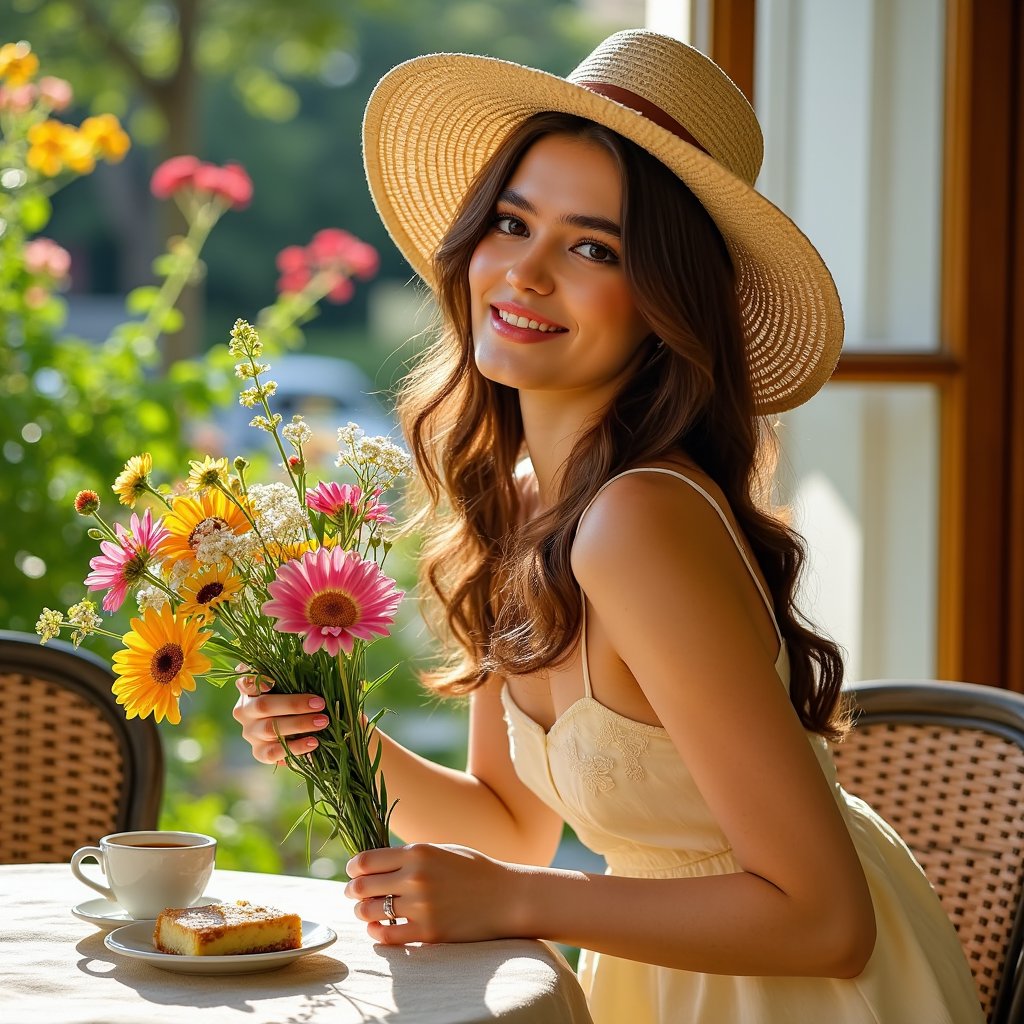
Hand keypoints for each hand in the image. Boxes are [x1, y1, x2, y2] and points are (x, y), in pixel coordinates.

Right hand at [231, 666, 328, 764]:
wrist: (291, 728)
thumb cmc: (291, 696)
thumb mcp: (289, 681)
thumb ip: (288, 671)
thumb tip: (304, 657)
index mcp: (248, 690)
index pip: (246, 682)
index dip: (257, 680)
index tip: (273, 680)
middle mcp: (244, 712)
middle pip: (265, 706)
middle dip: (294, 704)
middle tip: (321, 704)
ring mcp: (250, 733)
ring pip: (270, 730)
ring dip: (299, 725)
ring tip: (323, 722)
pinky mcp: (259, 752)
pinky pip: (274, 753)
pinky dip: (295, 748)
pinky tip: (313, 743)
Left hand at [344, 843, 525, 944]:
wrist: (506, 897)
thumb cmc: (474, 870)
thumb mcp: (442, 850)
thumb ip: (411, 855)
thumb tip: (375, 864)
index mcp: (418, 852)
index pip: (366, 860)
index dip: (353, 868)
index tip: (352, 872)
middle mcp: (416, 877)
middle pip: (362, 887)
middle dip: (352, 891)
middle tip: (353, 894)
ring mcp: (421, 906)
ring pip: (370, 912)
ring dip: (363, 912)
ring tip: (367, 911)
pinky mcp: (429, 932)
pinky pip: (387, 936)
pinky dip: (377, 932)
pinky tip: (379, 928)